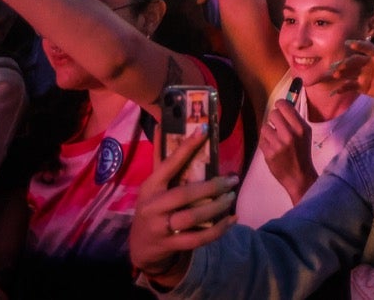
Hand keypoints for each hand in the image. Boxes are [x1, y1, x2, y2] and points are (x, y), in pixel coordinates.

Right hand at [130, 128, 239, 288]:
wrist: (141, 247)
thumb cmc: (152, 209)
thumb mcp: (153, 186)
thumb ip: (162, 161)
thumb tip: (164, 125)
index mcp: (150, 187)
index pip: (168, 164)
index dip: (186, 147)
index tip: (204, 130)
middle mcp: (153, 206)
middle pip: (185, 194)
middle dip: (212, 186)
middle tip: (232, 179)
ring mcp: (161, 227)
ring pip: (192, 217)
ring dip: (216, 207)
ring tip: (231, 197)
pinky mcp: (171, 244)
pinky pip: (197, 238)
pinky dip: (218, 229)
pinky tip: (232, 219)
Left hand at [259, 99, 315, 201]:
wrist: (299, 175)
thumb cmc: (302, 152)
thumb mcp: (306, 134)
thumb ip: (295, 120)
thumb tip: (282, 105)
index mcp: (301, 128)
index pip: (284, 106)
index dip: (280, 105)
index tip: (279, 108)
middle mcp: (289, 134)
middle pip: (273, 114)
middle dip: (274, 119)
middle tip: (277, 125)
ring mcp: (278, 144)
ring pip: (265, 127)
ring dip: (268, 132)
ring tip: (275, 139)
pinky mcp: (268, 153)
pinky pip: (261, 139)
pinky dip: (265, 142)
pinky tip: (272, 148)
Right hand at [330, 40, 373, 101]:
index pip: (366, 48)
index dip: (358, 45)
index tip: (349, 44)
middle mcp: (367, 64)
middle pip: (354, 61)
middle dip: (346, 63)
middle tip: (338, 66)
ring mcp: (363, 75)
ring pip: (349, 72)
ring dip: (341, 73)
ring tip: (334, 75)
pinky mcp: (361, 86)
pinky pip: (350, 86)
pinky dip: (343, 88)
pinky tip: (336, 91)